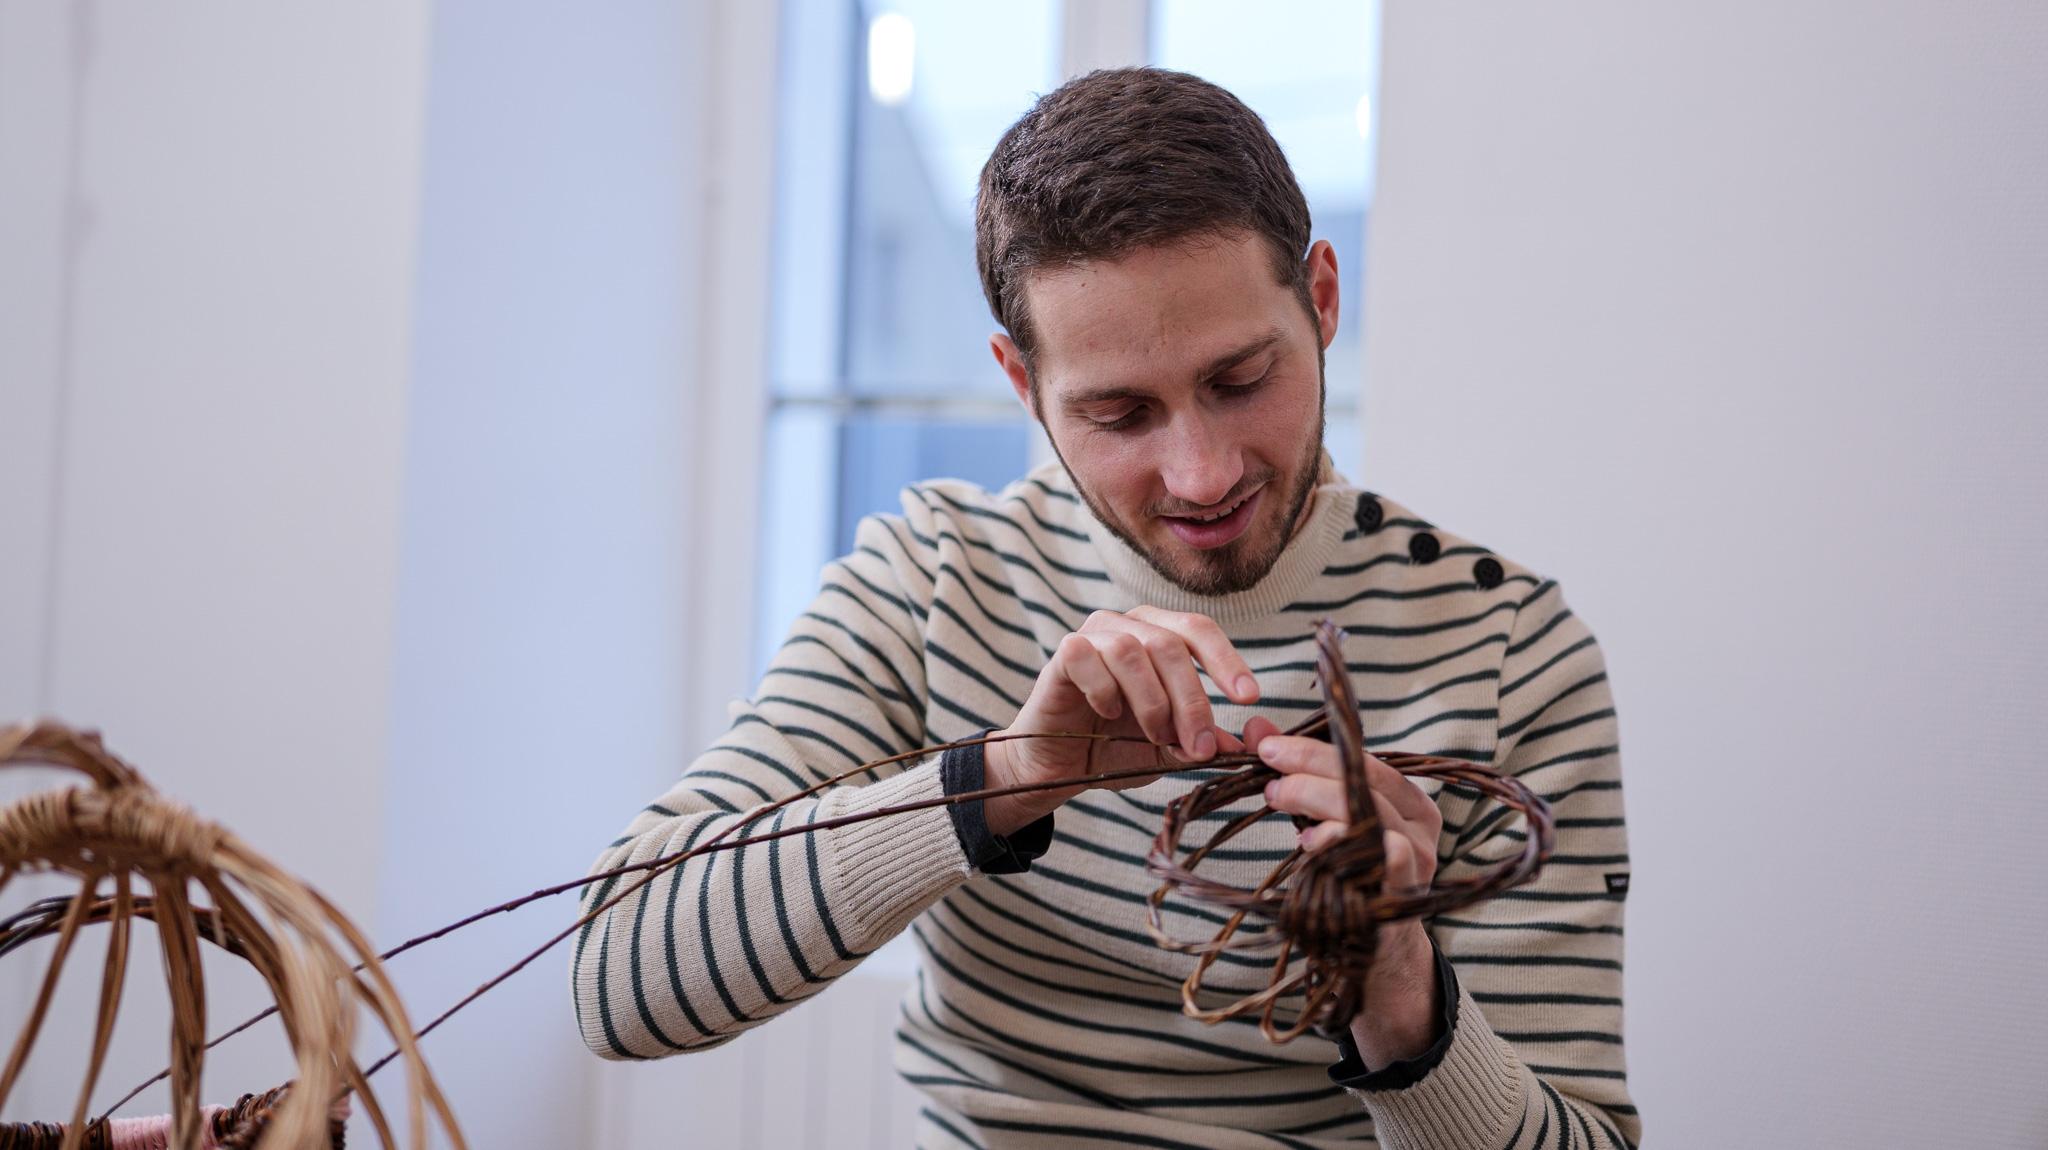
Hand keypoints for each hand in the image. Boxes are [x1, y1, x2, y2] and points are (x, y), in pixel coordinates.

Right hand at [983, 607, 1259, 834]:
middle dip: (1192, 700)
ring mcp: (1093, 635)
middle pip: (1171, 645)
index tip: (1250, 698)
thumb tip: (1242, 746)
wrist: (1058, 768)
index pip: (1199, 631)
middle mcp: (1128, 625)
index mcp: (1159, 635)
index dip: (1227, 660)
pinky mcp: (1063, 653)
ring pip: (1134, 651)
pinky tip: (1109, 713)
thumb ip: (1201, 742)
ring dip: (1151, 701)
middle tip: (1199, 745)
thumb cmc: (1114, 747)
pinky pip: (1090, 658)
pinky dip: (1106, 691)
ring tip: (1154, 734)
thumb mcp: (1169, 749)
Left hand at [1247, 719, 1445, 1066]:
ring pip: (1371, 818)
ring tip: (1281, 803)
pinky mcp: (1397, 900)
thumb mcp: (1328, 820)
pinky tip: (1313, 843)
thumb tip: (1257, 728)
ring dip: (1320, 804)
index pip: (1366, 763)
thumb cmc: (1350, 875)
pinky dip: (1344, 847)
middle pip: (1368, 785)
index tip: (1269, 745)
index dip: (1316, 750)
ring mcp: (1414, 867)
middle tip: (1269, 779)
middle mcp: (1420, 831)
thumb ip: (1300, 773)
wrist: (1376, 950)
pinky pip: (1379, 863)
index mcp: (1411, 804)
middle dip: (1311, 773)